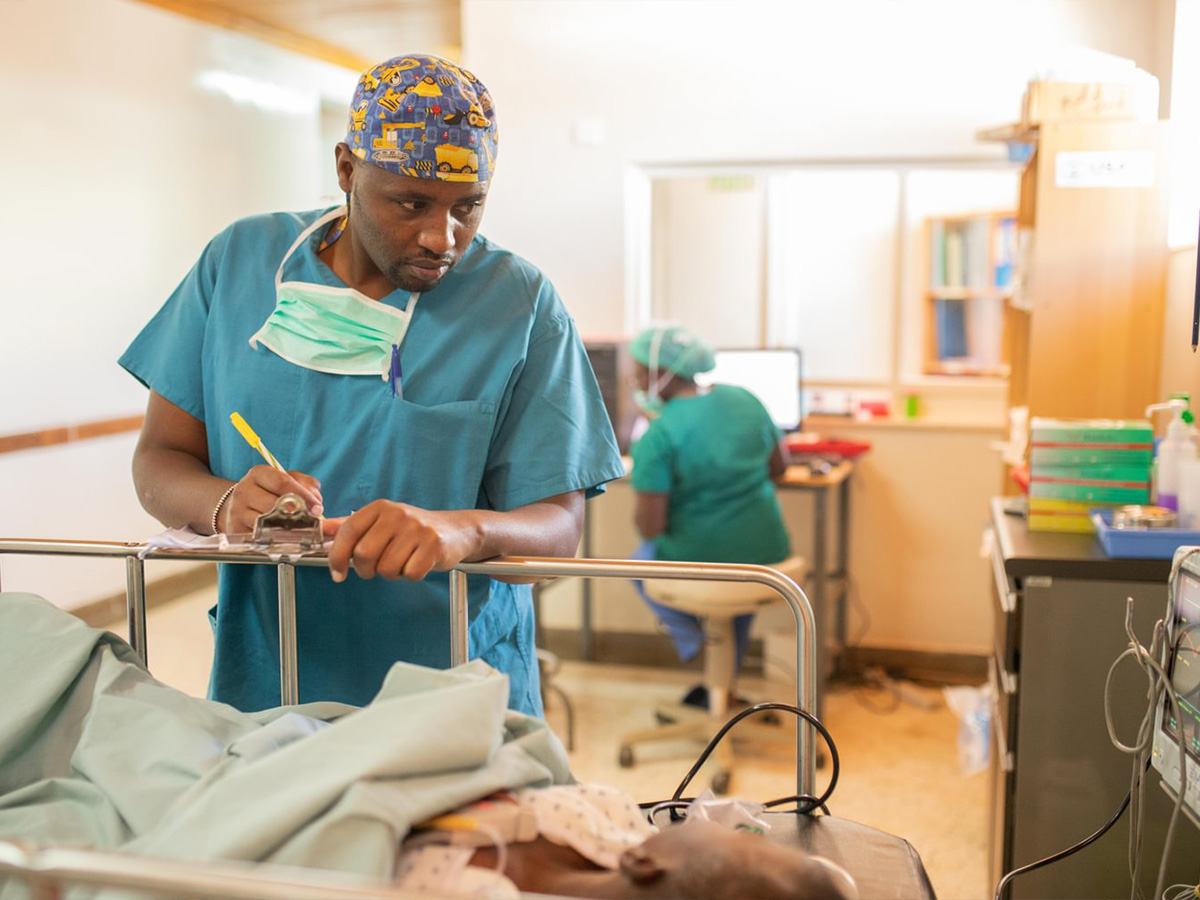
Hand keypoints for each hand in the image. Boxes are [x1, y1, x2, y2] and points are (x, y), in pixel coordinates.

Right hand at [220, 466, 323, 534]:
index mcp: (257, 474)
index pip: (282, 482)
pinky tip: (285, 535)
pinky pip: (260, 535)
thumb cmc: (268, 492)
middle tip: (312, 520)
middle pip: (275, 503)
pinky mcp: (236, 530)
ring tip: (300, 528)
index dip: (303, 495)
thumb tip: (316, 497)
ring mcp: (237, 511)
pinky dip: (276, 536)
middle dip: (297, 513)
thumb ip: (304, 483)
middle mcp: (244, 491)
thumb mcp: (286, 480)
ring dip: (288, 527)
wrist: (238, 507)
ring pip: (267, 521)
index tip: (317, 507)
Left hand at [321, 500, 479, 582]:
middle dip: (366, 570)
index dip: (337, 557)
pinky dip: (410, 576)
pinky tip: (417, 563)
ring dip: (391, 574)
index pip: (348, 532)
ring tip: (402, 562)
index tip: (337, 574)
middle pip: (364, 555)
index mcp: (380, 507)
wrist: (454, 531)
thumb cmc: (412, 530)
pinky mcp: (434, 545)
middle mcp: (397, 514)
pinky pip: (409, 574)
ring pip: (386, 568)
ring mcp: (417, 529)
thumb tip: (323, 529)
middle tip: (376, 569)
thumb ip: (351, 527)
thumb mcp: (381, 522)